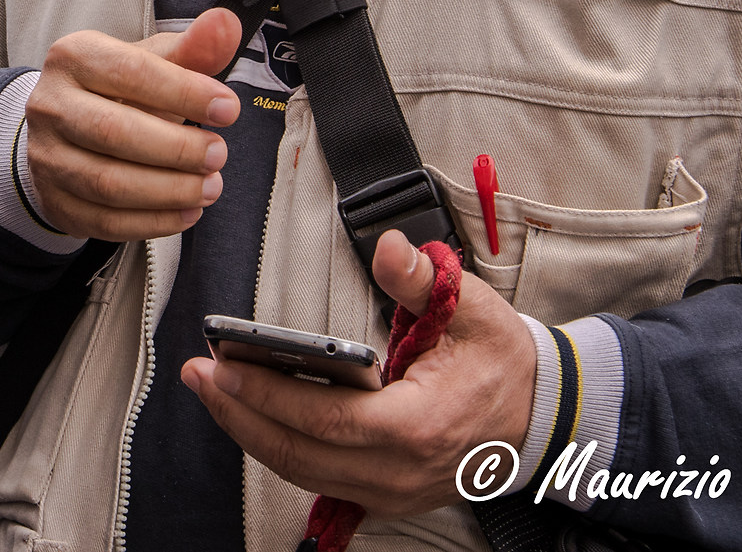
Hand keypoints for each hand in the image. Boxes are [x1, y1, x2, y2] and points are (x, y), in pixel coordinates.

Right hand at [23, 8, 241, 240]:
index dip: (184, 92)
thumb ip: (193, 48)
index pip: (131, 72)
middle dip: (176, 148)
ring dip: (169, 190)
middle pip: (114, 131)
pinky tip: (187, 211)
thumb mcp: (152, 61)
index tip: (227, 108)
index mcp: (74, 57)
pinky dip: (154, 221)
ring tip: (209, 186)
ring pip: (108, 183)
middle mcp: (50, 105)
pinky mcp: (55, 200)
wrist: (66, 130)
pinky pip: (105, 221)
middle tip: (218, 154)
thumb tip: (226, 24)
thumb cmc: (117, 91)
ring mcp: (46, 156)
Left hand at [178, 230, 536, 519]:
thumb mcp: (471, 308)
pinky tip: (251, 416)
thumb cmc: (502, 361)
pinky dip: (280, 448)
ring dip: (251, 433)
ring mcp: (394, 491)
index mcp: (420, 425)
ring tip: (212, 390)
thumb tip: (388, 246)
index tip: (223, 364)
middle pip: (300, 454)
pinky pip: (319, 477)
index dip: (268, 395)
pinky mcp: (388, 495)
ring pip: (303, 471)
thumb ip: (422, 279)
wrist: (544, 417)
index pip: (327, 419)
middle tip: (196, 375)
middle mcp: (401, 471)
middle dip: (239, 414)